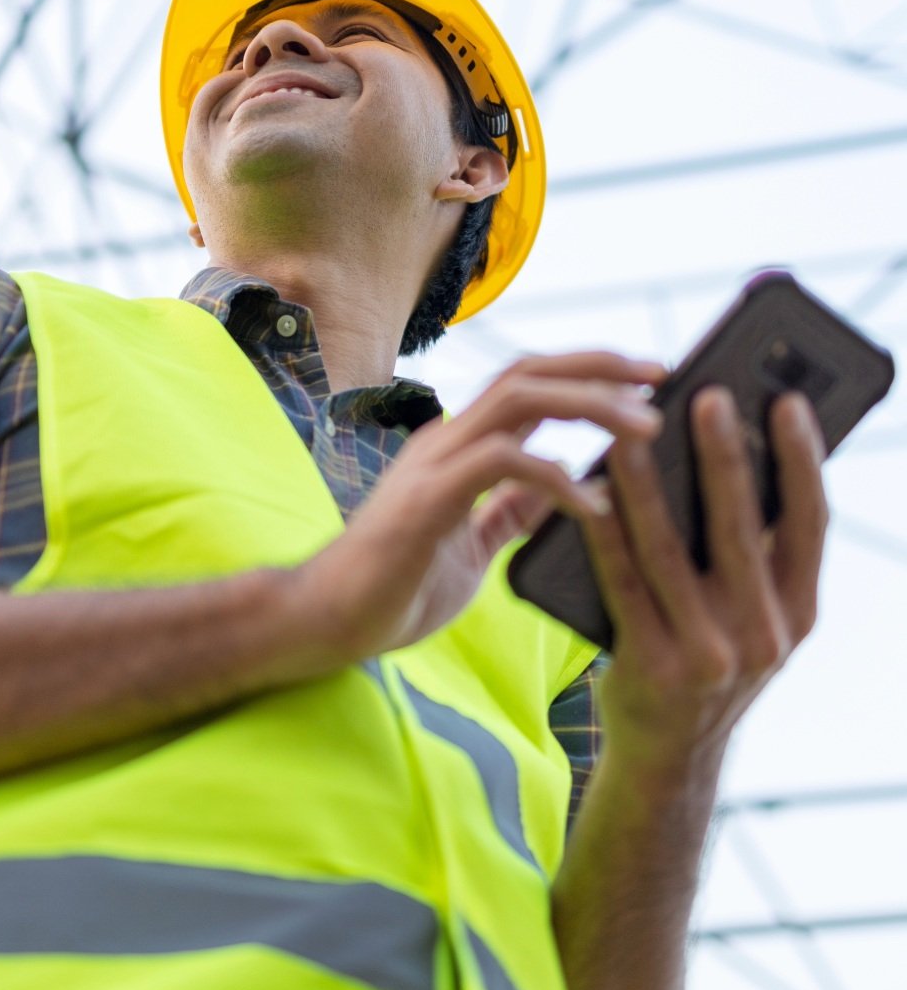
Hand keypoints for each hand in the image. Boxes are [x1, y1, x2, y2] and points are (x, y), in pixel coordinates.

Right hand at [293, 353, 664, 666]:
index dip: (589, 373)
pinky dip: (556, 477)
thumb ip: (508, 512)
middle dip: (600, 366)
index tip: (648, 383)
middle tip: (662, 375)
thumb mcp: (471, 545)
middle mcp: (447, 439)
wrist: (326, 623)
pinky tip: (595, 507)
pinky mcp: (427, 498)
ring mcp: (434, 463)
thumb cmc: (393, 588)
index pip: (529, 384)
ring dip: (589, 406)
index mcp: (459, 447)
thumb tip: (561, 489)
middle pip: (529, 371)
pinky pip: (501, 463)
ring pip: (519, 399)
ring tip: (646, 429)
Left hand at [581, 386, 827, 777]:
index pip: (812, 524)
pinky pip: (622, 584)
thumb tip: (729, 453)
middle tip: (707, 397)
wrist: (667, 756)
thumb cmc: (707, 659)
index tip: (788, 403)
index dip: (803, 461)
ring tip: (630, 434)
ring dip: (649, 486)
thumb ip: (752, 555)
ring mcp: (708, 656)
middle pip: (742, 529)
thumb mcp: (752, 617)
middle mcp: (763, 635)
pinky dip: (605, 534)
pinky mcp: (651, 667)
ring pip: (672, 551)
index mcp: (798, 613)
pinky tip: (589, 494)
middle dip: (724, 458)